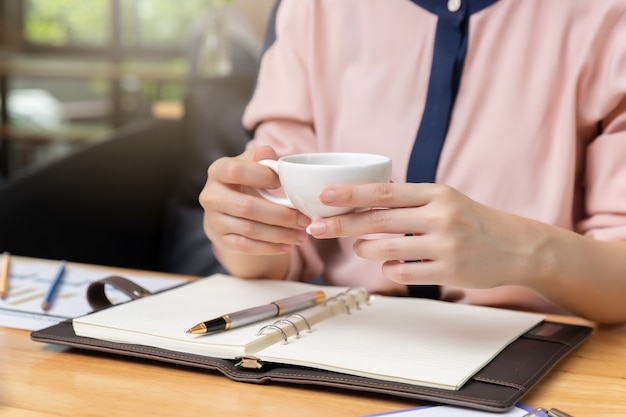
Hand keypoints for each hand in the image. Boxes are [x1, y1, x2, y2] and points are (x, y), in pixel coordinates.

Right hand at [200, 146, 309, 256]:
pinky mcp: (222, 239)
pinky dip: (269, 247)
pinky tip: (287, 246)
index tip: (281, 182)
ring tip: (301, 235)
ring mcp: (214, 220)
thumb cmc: (245, 180)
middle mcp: (211, 196)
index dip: (261, 176)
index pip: (235, 171)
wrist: (226, 209)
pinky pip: (246, 246)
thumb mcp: (251, 164)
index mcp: (218, 171)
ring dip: (280, 234)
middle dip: (280, 215)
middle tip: (304, 219)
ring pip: (250, 230)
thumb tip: (268, 153)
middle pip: (246, 207)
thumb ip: (262, 158)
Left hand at [306, 182, 544, 288]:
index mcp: (437, 192)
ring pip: (385, 249)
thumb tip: (361, 206)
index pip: (385, 191)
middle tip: (315, 227)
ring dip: (363, 249)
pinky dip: (388, 269)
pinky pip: (402, 273)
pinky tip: (391, 264)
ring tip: (360, 246)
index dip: (351, 194)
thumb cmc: (474, 221)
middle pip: (378, 220)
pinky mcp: (448, 271)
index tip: (323, 196)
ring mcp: (445, 245)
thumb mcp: (446, 199)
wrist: (517, 247)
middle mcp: (440, 216)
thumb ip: (409, 201)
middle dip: (341, 224)